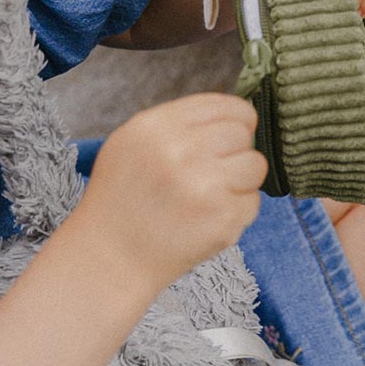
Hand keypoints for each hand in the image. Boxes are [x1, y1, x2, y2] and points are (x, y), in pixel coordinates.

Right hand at [68, 96, 265, 294]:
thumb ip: (180, 123)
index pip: (226, 106)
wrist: (109, 259)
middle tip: (211, 174)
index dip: (236, 121)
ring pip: (256, 165)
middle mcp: (180, 151)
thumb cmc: (122, 200)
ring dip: (241, 182)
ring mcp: (204, 186)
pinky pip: (253, 202)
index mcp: (157, 126)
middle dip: (234, 152)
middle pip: (242, 134)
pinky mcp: (222, 219)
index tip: (231, 137)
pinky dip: (236, 212)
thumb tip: (236, 116)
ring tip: (210, 197)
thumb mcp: (132, 143)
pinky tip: (205, 220)